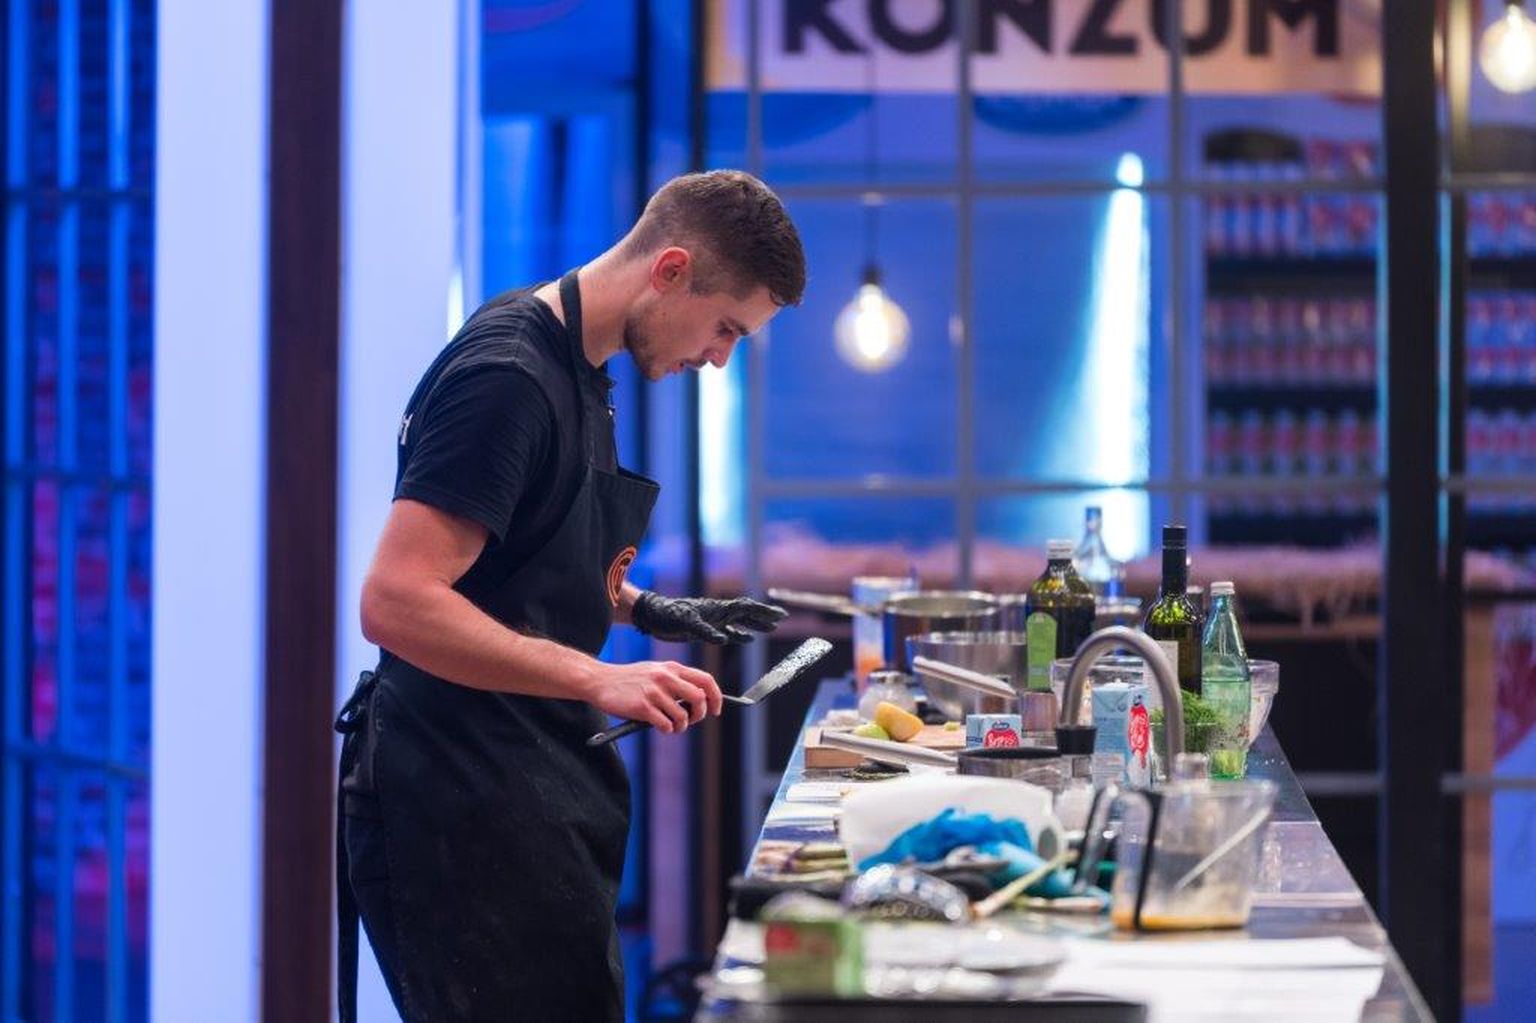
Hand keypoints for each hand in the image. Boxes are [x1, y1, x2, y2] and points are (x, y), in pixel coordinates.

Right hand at [584, 660, 722, 733]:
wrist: (600, 681)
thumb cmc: (629, 679)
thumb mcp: (655, 671)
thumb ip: (676, 680)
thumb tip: (699, 699)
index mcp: (671, 668)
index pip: (705, 680)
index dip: (716, 697)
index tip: (715, 709)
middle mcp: (665, 677)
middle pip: (699, 699)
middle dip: (700, 715)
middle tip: (691, 720)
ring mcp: (654, 692)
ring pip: (682, 716)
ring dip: (680, 727)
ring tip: (671, 726)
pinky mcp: (642, 706)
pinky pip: (665, 725)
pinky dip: (666, 730)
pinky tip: (658, 725)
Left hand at [630, 592, 787, 644]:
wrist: (654, 617)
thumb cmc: (669, 616)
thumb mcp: (688, 623)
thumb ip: (707, 631)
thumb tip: (725, 639)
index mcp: (717, 609)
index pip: (746, 607)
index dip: (764, 611)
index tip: (780, 614)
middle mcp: (718, 613)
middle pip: (747, 613)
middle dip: (764, 616)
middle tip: (780, 619)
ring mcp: (713, 620)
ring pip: (740, 621)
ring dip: (755, 625)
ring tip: (770, 628)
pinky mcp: (706, 628)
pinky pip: (729, 631)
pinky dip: (740, 635)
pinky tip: (747, 639)